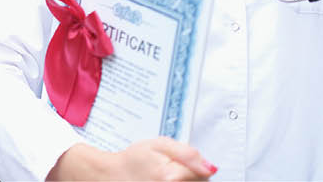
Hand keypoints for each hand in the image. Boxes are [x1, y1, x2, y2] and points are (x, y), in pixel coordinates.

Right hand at [47, 139, 216, 180]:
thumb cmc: (133, 160)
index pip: (204, 174)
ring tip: (166, 178)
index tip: (181, 162)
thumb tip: (210, 167)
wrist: (111, 176)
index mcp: (171, 176)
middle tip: (172, 169)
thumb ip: (187, 153)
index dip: (195, 165)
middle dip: (190, 176)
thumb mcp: (159, 144)